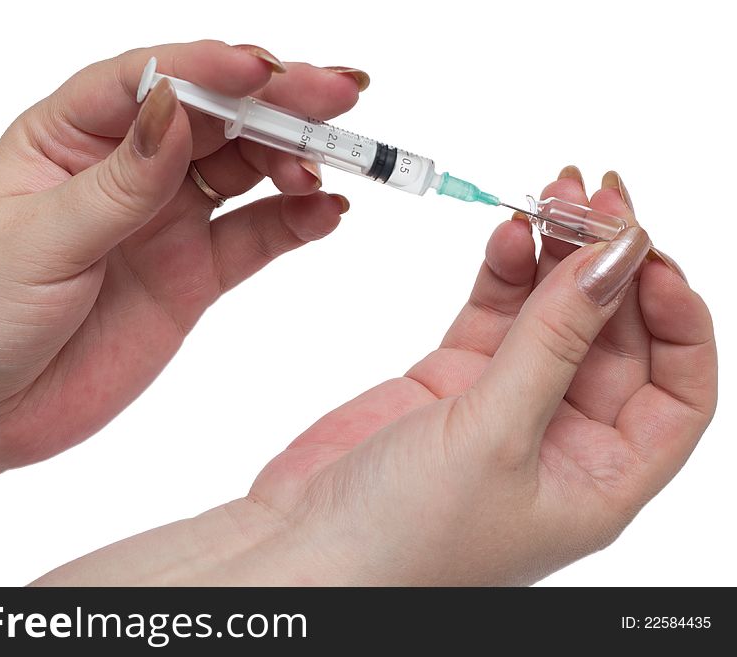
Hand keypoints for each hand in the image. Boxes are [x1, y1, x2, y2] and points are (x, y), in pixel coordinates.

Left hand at [0, 41, 362, 504]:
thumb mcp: (35, 241)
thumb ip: (116, 183)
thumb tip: (175, 108)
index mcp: (71, 135)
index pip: (151, 80)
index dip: (211, 70)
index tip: (266, 73)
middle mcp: (128, 168)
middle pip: (216, 118)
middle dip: (279, 105)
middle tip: (339, 98)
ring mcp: (165, 221)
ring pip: (246, 172)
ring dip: (296, 160)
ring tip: (337, 164)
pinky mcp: (192, 275)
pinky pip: (254, 238)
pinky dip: (295, 222)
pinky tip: (326, 212)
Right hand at [35, 168, 715, 585]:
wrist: (303, 548)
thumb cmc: (405, 537)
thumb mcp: (496, 436)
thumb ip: (557, 339)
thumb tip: (617, 258)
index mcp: (601, 478)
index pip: (678, 388)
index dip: (677, 318)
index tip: (646, 255)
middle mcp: (561, 439)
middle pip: (614, 335)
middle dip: (608, 264)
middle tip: (595, 198)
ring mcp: (503, 404)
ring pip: (551, 314)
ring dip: (556, 255)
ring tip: (551, 196)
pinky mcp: (450, 380)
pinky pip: (495, 314)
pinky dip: (503, 271)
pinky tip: (508, 233)